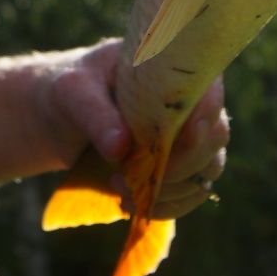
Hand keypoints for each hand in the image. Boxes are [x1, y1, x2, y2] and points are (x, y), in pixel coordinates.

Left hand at [39, 38, 230, 220]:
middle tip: (133, 175)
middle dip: (180, 165)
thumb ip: (96, 115)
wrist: (60, 115)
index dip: (205, 117)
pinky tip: (131, 203)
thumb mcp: (73, 92)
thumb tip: (120, 148)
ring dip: (172, 190)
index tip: (178, 141)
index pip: (209, 91)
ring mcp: (187, 138)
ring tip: (124, 192)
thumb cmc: (71, 88)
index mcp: (172, 70)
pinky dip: (167, 205)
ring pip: (207, 169)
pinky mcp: (177, 167)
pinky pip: (191, 192)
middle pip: (215, 137)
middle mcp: (189, 103)